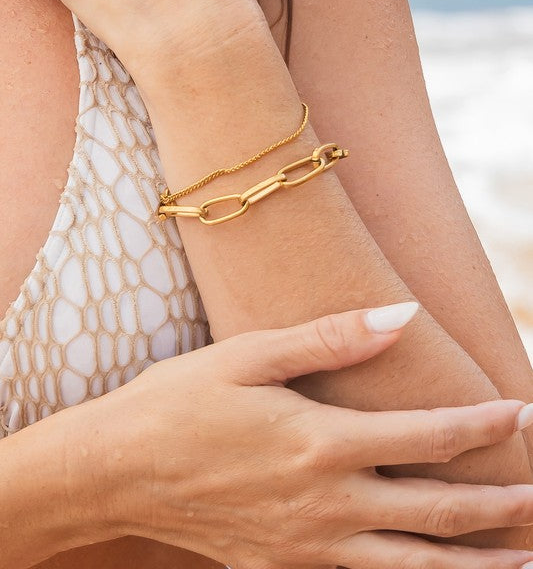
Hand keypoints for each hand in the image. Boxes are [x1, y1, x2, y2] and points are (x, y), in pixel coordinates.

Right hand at [89, 302, 532, 568]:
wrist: (117, 473)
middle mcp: (325, 504)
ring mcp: (307, 547)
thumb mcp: (250, 355)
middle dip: (498, 507)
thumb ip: (331, 339)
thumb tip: (401, 317)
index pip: (427, 437)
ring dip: (472, 568)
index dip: (481, 426)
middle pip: (436, 515)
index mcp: (321, 443)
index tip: (521, 411)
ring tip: (519, 563)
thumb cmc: (180, 403)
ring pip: (412, 568)